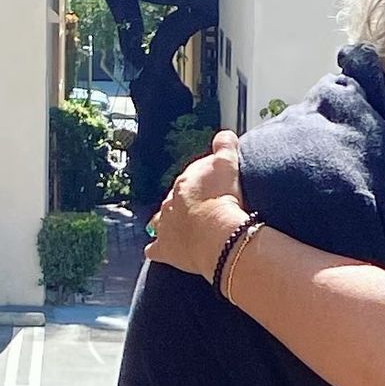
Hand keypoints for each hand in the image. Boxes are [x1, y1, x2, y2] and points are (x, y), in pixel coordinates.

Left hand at [145, 131, 246, 279]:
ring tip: (185, 228)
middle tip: (208, 211)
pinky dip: (159, 249)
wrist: (219, 234)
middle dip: (188, 204)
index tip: (218, 190)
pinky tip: (164, 251)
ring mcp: (165, 226)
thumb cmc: (226, 200)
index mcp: (185, 183)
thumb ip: (225, 147)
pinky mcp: (166, 250)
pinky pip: (155, 249)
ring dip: (170, 224)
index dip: (206, 185)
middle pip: (177, 200)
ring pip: (161, 222)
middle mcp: (170, 203)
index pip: (192, 179)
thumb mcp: (229, 165)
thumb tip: (225, 135)